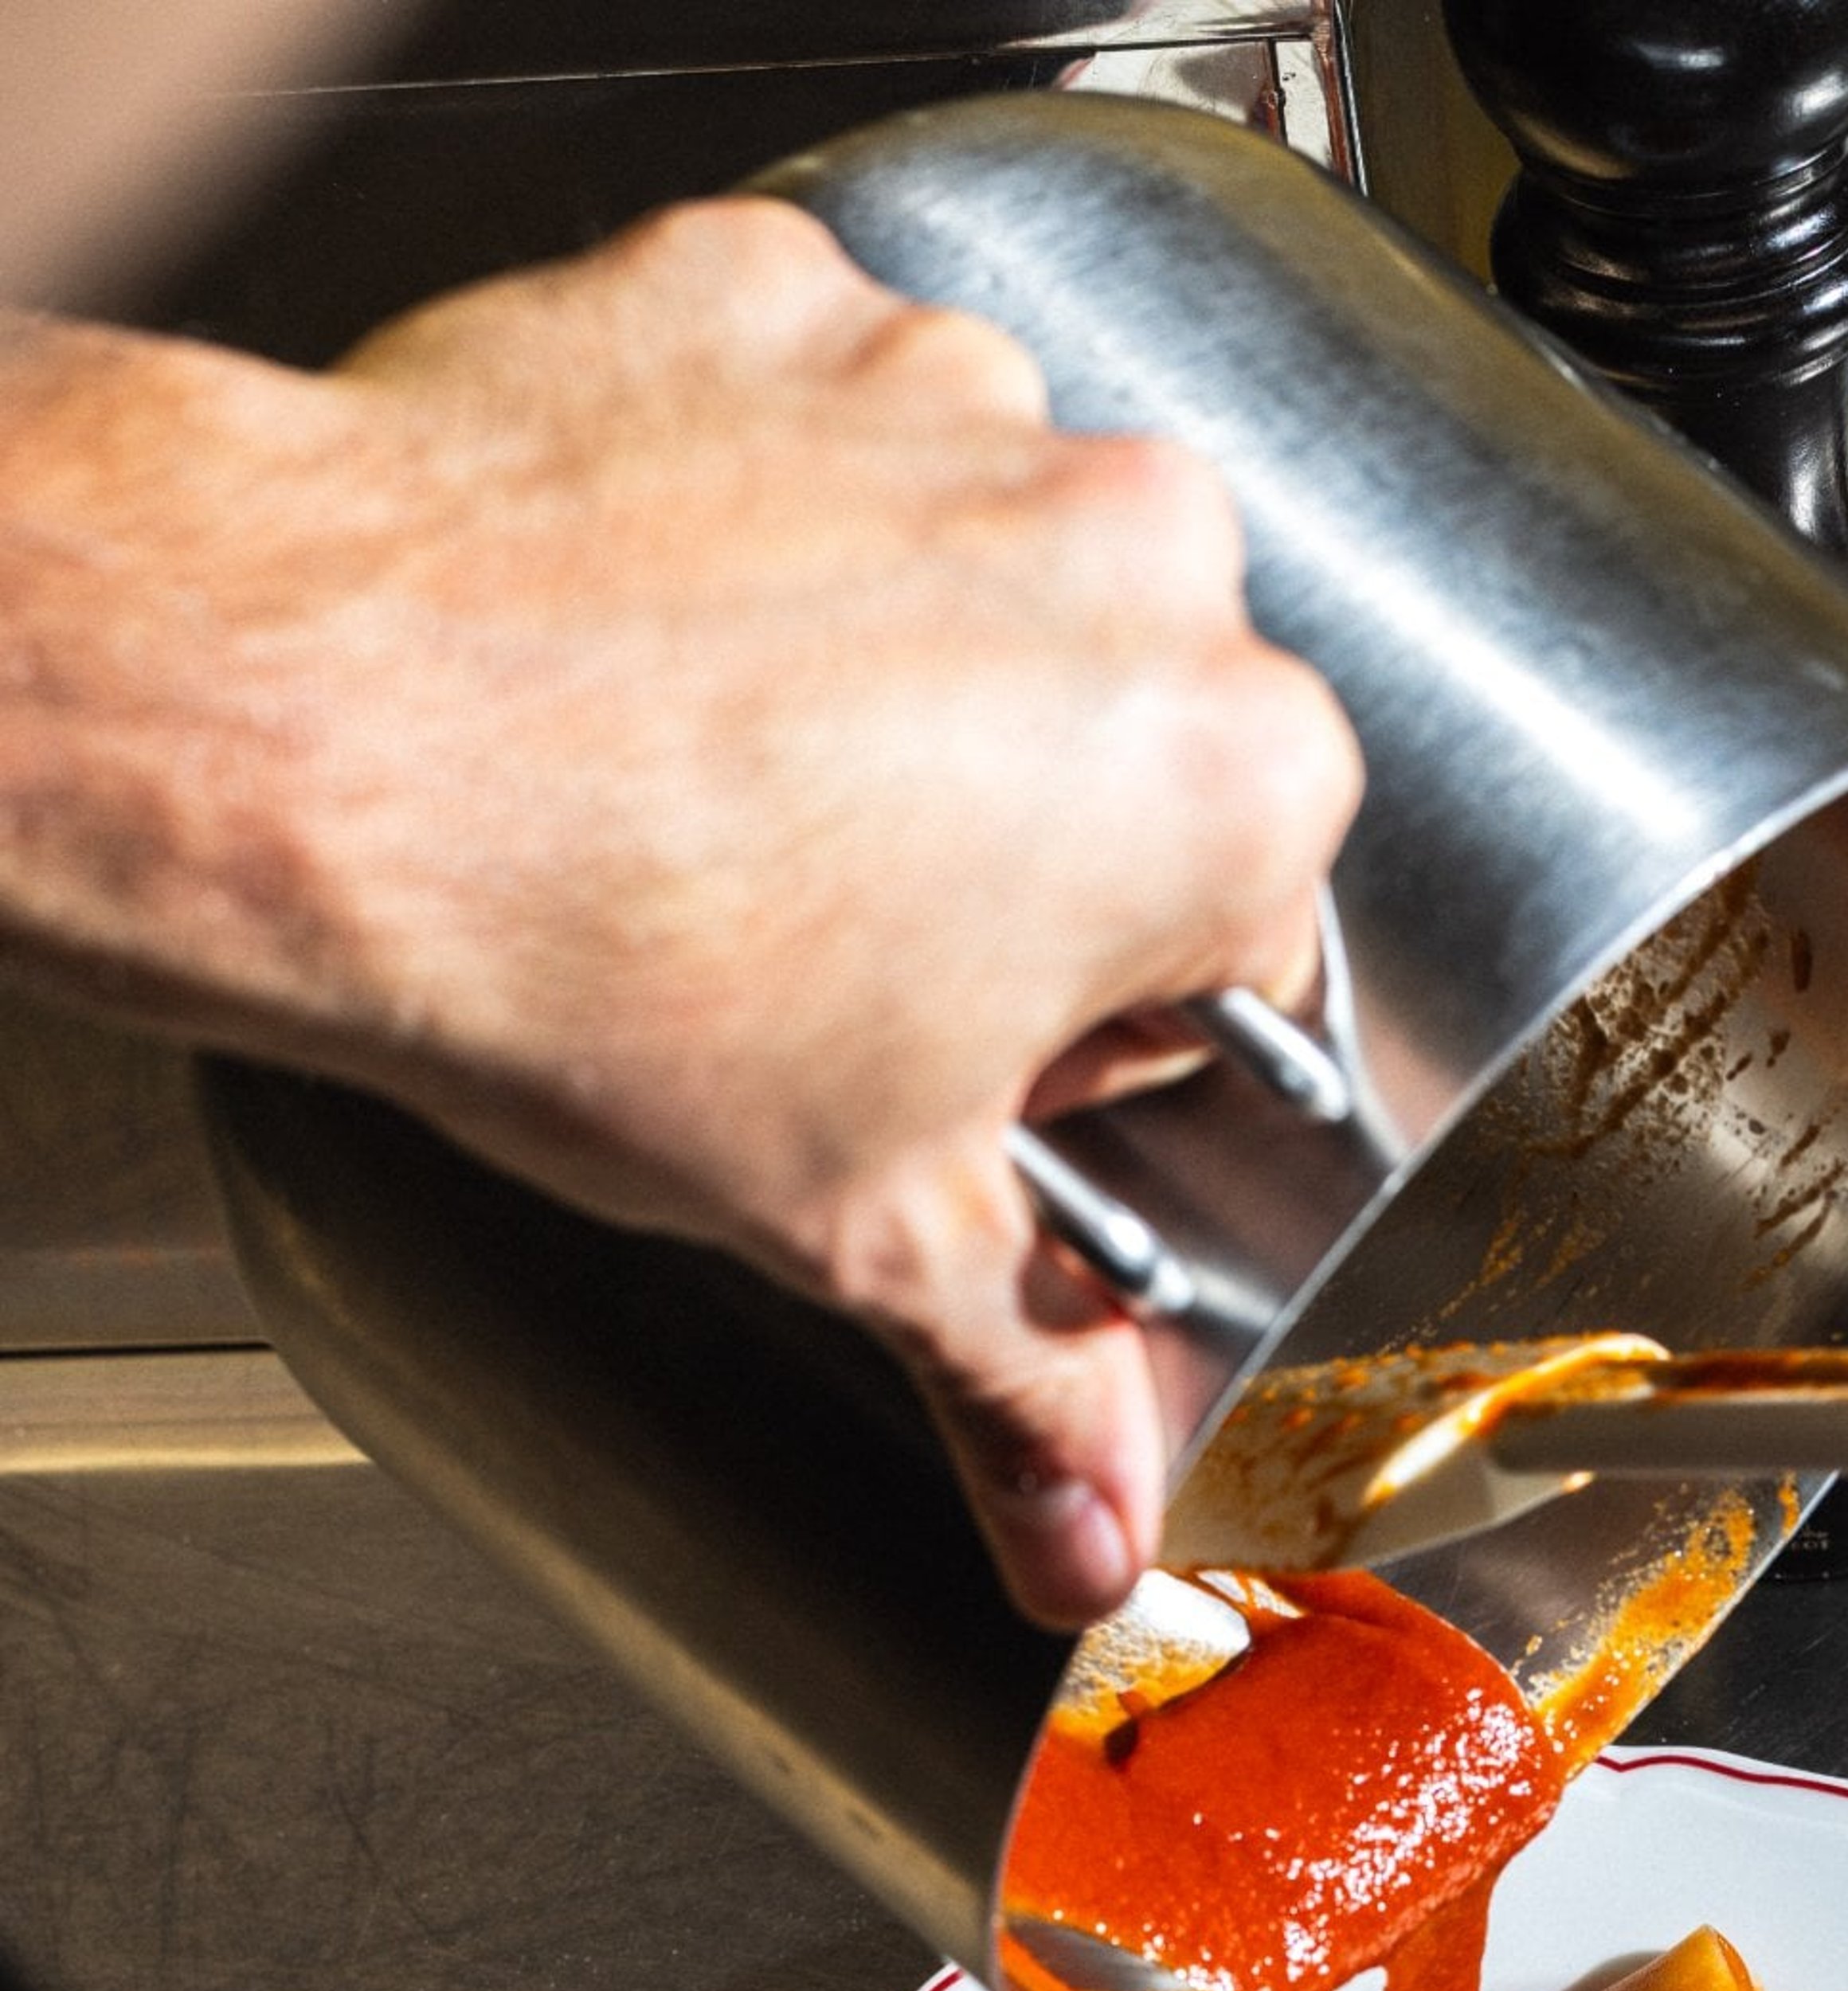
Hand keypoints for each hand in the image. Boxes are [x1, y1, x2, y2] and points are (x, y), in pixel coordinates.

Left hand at [0, 207, 1360, 1618]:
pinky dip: (747, 513)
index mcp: (1226, 784)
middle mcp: (1136, 545)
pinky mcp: (781, 293)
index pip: (1231, 950)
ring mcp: (953, 394)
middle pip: (1124, 739)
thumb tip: (1095, 1537)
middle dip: (1004, 843)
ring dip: (887, 671)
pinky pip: (815, 418)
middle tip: (827, 947)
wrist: (313, 733)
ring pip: (974, 571)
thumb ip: (1024, 1384)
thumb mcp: (857, 1228)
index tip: (975, 1057)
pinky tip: (649, 635)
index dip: (1090, 1034)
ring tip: (718, 795)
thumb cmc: (598, 960)